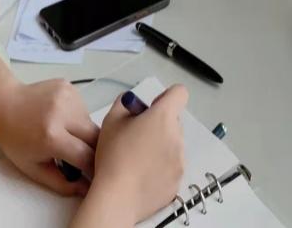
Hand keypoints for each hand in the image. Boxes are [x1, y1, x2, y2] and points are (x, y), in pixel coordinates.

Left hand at [0, 77, 99, 195]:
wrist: (4, 103)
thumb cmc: (15, 139)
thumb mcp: (33, 168)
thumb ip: (61, 183)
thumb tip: (86, 190)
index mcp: (52, 136)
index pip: (86, 156)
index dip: (93, 168)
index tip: (95, 174)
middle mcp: (63, 114)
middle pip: (95, 137)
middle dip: (94, 149)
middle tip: (87, 156)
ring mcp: (68, 97)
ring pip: (90, 121)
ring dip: (84, 132)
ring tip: (67, 134)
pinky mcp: (70, 86)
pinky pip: (84, 108)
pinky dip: (78, 118)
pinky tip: (62, 118)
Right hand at [84, 85, 187, 224]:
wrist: (118, 197)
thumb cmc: (113, 155)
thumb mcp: (111, 120)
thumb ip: (124, 104)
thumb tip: (133, 105)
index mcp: (163, 117)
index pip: (179, 93)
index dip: (166, 97)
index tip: (151, 109)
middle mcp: (178, 136)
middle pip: (174, 122)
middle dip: (159, 125)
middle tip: (137, 138)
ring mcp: (181, 160)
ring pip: (174, 145)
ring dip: (161, 147)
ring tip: (138, 161)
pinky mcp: (178, 181)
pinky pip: (172, 167)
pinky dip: (162, 169)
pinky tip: (143, 177)